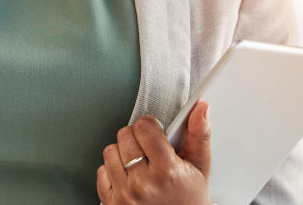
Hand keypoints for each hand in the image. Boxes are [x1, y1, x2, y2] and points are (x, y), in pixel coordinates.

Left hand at [96, 101, 211, 204]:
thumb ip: (200, 134)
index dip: (149, 126)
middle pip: (125, 136)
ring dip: (123, 154)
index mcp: (168, 171)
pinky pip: (101, 171)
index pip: (144, 128)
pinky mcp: (112, 202)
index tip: (154, 131)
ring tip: (139, 164)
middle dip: (136, 138)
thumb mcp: (200, 167)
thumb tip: (201, 107)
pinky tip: (129, 177)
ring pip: (110, 151)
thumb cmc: (190, 198)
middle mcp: (143, 184)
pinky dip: (112, 171)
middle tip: (148, 150)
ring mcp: (125, 194)